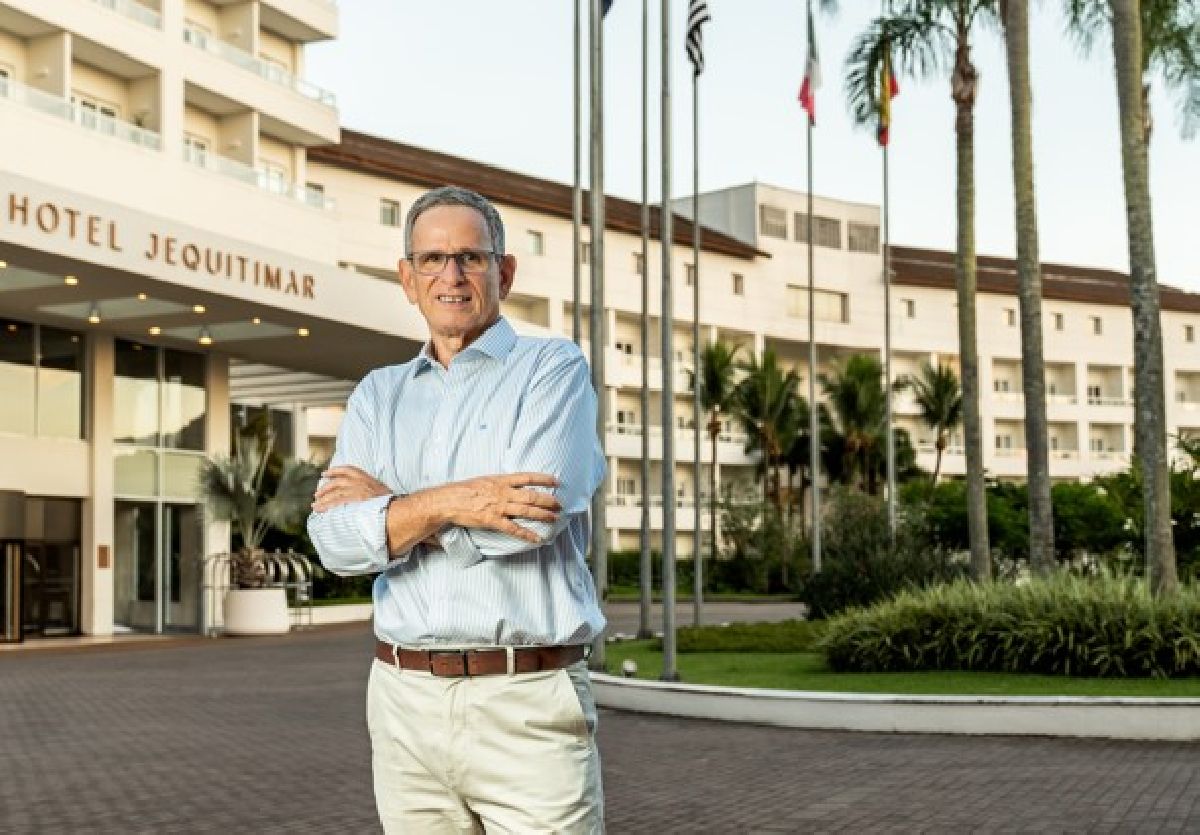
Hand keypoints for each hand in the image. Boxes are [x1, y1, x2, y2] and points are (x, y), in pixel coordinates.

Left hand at [312, 466, 391, 511]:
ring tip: (315, 505)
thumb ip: (370, 490)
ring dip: (323, 499)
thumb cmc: (392, 502)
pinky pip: (336, 503)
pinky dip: (327, 506)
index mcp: (366, 478)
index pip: (348, 470)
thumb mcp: (381, 490)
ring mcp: (357, 492)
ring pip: (335, 493)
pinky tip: (320, 509)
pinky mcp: (354, 502)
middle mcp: (360, 483)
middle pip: (337, 482)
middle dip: (325, 487)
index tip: (325, 473)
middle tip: (317, 494)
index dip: (335, 471)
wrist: (398, 508)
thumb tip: (364, 495)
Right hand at [429, 472, 561, 543]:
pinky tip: (537, 539)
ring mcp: (499, 507)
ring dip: (542, 515)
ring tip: (555, 519)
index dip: (543, 479)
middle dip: (548, 501)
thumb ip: (500, 483)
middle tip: (560, 505)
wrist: (449, 500)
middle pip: (531, 496)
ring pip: (526, 511)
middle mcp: (503, 492)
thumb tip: (513, 485)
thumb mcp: (485, 480)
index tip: (556, 481)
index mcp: (501, 480)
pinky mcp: (493, 520)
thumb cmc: (465, 490)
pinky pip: (513, 529)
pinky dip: (527, 534)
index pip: (527, 477)